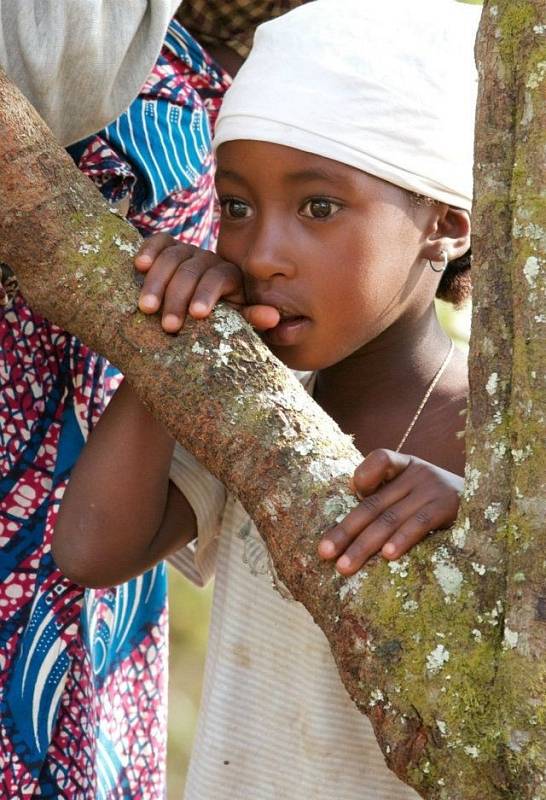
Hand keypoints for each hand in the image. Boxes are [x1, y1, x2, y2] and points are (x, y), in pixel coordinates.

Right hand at [135, 234, 279, 332]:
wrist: (199, 316)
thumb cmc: (220, 323)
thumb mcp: (238, 322)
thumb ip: (252, 318)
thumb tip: (273, 316)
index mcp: (230, 276)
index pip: (219, 277)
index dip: (207, 293)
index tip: (197, 314)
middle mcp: (209, 260)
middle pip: (192, 270)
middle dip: (178, 297)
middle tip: (169, 325)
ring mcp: (187, 252)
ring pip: (172, 257)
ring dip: (157, 282)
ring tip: (146, 308)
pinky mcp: (167, 249)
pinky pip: (159, 242)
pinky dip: (148, 250)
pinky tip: (138, 266)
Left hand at [318, 449, 461, 575]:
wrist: (491, 506)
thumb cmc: (437, 505)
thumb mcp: (412, 494)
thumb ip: (385, 500)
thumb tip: (349, 528)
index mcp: (405, 466)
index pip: (380, 458)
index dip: (363, 475)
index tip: (351, 493)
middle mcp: (418, 473)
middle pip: (373, 503)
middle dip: (345, 530)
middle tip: (324, 553)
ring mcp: (433, 489)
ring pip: (389, 519)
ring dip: (364, 545)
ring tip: (345, 566)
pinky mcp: (448, 508)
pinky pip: (418, 525)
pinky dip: (401, 540)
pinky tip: (387, 556)